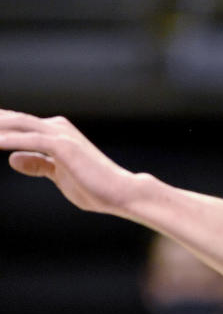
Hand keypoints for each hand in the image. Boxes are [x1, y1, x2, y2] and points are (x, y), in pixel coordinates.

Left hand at [0, 109, 141, 215]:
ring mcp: (60, 135)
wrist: (120, 192)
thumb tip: (13, 158)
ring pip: (18, 125)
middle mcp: (57, 128)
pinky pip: (29, 140)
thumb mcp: (58, 176)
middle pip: (14, 120)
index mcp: (56, 134)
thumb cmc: (94, 187)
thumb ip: (37, 164)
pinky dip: (9, 140)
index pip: (18, 126)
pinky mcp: (63, 146)